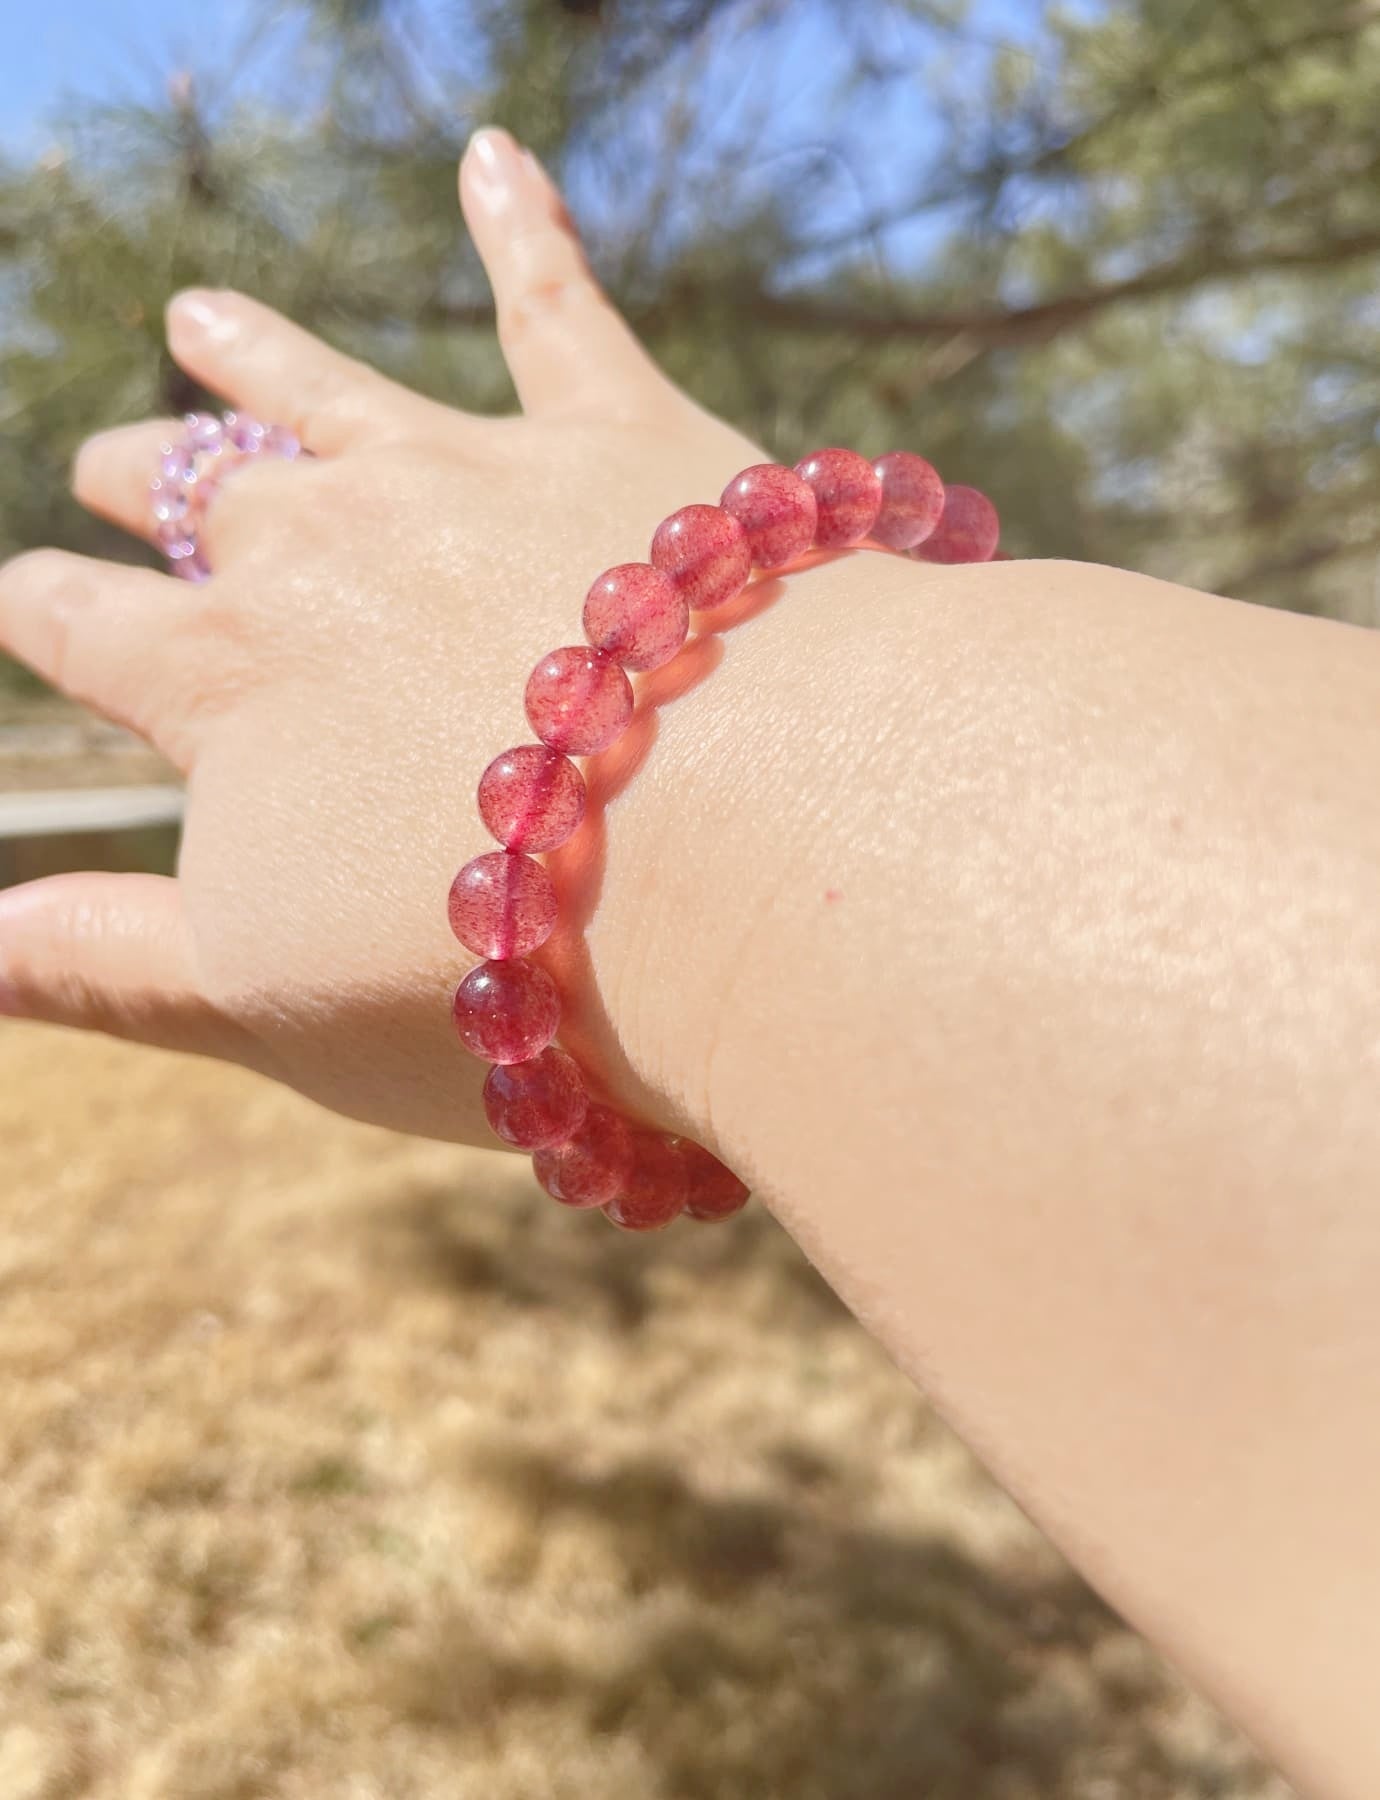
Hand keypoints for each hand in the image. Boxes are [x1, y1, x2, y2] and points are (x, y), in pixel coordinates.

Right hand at [0, 129, 762, 1140]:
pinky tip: (497, 155)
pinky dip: (526, 226)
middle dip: (148, 481)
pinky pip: (559, 310)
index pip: (89, 626)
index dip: (51, 613)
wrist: (747, 854)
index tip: (35, 603)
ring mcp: (471, 476)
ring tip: (204, 317)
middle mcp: (328, 548)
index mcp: (226, 681)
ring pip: (331, 392)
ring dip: (259, 355)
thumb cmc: (494, 957)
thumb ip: (106, 960)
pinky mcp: (624, 440)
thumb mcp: (261, 998)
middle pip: (205, 496)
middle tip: (113, 464)